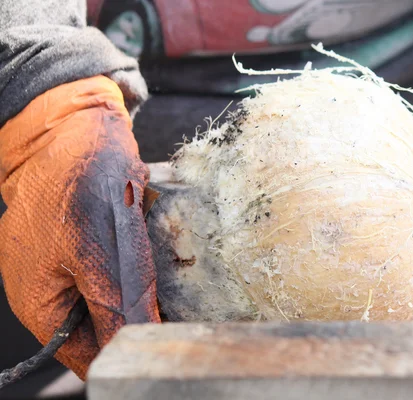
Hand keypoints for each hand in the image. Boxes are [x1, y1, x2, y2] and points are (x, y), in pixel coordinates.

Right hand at [0, 76, 160, 378]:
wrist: (76, 125)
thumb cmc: (78, 182)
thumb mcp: (100, 253)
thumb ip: (117, 306)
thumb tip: (138, 348)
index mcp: (42, 305)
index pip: (90, 355)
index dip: (130, 349)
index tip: (171, 338)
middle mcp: (55, 289)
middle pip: (109, 323)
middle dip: (143, 313)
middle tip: (182, 301)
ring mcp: (73, 263)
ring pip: (122, 292)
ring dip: (148, 283)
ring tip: (170, 265)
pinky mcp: (94, 240)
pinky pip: (125, 261)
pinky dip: (143, 255)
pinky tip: (156, 238)